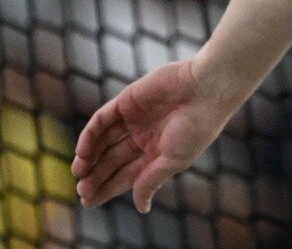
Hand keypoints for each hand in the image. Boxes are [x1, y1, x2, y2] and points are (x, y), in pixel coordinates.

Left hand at [71, 59, 235, 212]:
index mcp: (157, 153)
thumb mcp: (174, 161)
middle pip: (112, 160)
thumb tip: (141, 208)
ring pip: (103, 141)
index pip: (126, 174)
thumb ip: (152, 181)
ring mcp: (134, 118)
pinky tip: (83, 151)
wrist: (207, 89)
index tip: (88, 202)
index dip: (107, 188)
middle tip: (81, 190)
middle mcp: (143, 136)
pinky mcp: (127, 100)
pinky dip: (90, 135)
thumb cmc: (197, 127)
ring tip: (79, 172)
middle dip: (95, 176)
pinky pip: (102, 120)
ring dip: (89, 157)